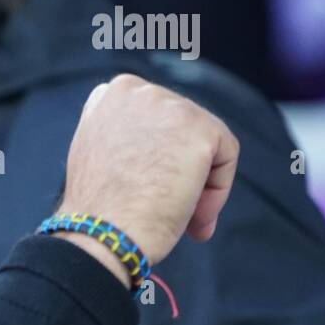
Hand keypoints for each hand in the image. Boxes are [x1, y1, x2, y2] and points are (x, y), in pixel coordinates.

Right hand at [53, 74, 239, 282]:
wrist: (101, 234)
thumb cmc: (99, 209)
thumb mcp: (99, 153)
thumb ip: (126, 135)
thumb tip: (168, 149)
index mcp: (110, 94)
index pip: (153, 116)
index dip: (157, 154)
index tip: (150, 186)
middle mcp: (139, 91)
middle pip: (182, 127)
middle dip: (180, 167)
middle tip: (169, 206)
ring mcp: (168, 106)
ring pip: (205, 141)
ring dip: (198, 180)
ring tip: (182, 215)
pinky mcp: (198, 128)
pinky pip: (225, 156)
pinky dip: (217, 190)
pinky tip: (194, 215)